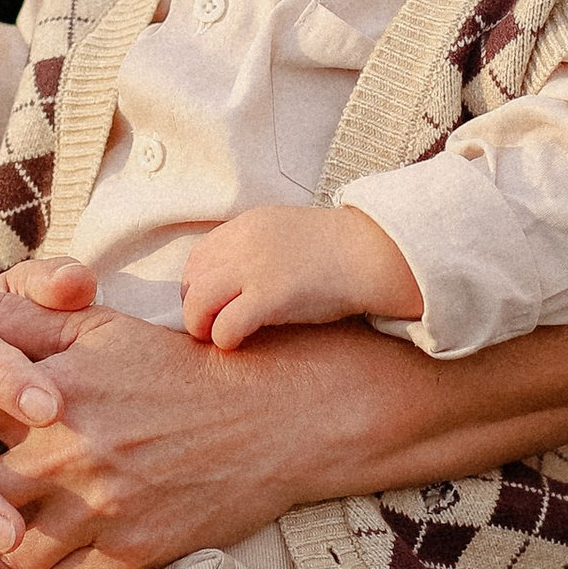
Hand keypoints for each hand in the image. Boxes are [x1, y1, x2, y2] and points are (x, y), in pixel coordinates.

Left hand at [181, 203, 418, 349]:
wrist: (374, 254)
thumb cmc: (337, 251)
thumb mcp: (286, 233)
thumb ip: (255, 249)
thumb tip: (231, 282)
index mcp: (247, 225)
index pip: (198, 257)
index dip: (196, 285)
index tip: (208, 304)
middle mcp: (245, 242)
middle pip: (193, 279)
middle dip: (193, 307)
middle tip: (205, 326)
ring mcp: (256, 268)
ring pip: (199, 301)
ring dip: (200, 325)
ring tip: (214, 337)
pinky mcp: (272, 296)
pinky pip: (227, 324)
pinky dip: (224, 338)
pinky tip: (236, 343)